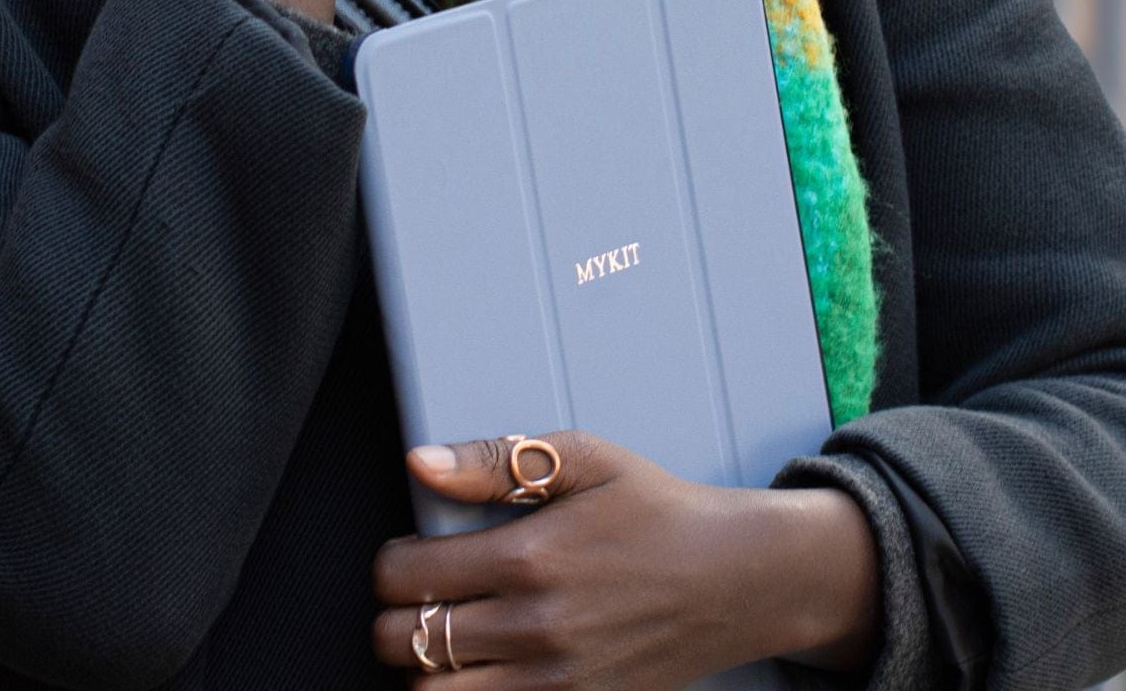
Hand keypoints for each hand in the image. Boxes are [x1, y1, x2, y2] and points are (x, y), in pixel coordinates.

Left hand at [371, 431, 882, 685]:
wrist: (735, 578)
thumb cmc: (659, 510)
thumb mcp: (586, 458)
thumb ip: (495, 460)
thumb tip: (422, 463)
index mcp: (528, 555)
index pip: (407, 575)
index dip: (390, 563)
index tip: (406, 552)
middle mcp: (533, 625)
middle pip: (406, 643)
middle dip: (395, 616)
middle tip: (419, 595)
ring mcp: (554, 677)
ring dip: (426, 665)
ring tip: (446, 633)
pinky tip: (481, 666)